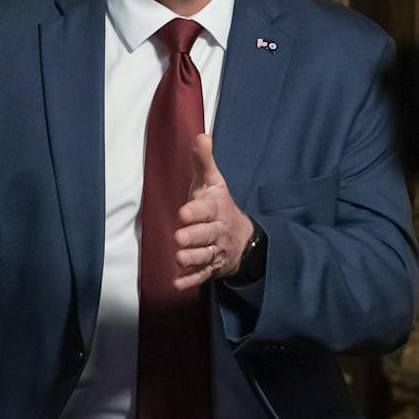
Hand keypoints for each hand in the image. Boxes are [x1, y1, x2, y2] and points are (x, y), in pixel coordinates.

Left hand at [172, 133, 254, 291]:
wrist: (241, 238)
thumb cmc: (219, 206)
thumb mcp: (214, 182)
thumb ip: (204, 161)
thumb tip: (200, 135)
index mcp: (216, 208)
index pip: (207, 210)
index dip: (196, 212)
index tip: (184, 213)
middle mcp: (216, 231)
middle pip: (206, 235)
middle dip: (194, 237)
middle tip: (179, 238)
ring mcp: (214, 250)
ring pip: (204, 256)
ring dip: (192, 259)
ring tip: (178, 258)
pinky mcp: (211, 267)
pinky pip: (202, 275)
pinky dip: (190, 280)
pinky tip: (177, 284)